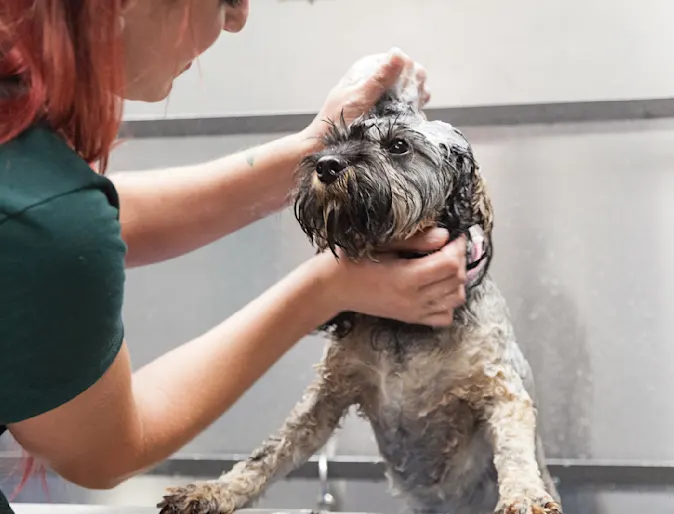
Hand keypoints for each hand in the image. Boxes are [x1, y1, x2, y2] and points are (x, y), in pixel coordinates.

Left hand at [304, 48, 430, 142]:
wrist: (327, 147)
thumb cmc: (336, 122)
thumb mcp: (358, 99)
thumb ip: (379, 79)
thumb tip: (399, 55)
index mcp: (369, 68)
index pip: (403, 61)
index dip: (410, 74)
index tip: (409, 90)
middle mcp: (378, 81)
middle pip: (411, 78)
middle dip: (414, 91)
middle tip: (407, 105)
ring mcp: (384, 98)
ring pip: (412, 95)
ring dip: (414, 105)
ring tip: (406, 116)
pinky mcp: (387, 115)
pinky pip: (408, 112)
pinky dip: (411, 117)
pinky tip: (407, 124)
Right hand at [315, 228, 466, 326]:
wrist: (333, 287)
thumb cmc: (352, 261)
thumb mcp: (382, 243)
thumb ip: (415, 240)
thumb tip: (444, 236)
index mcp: (407, 278)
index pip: (450, 264)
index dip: (457, 247)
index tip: (453, 235)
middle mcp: (414, 299)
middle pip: (457, 281)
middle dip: (459, 260)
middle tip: (448, 246)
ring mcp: (414, 311)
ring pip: (455, 299)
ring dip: (456, 281)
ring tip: (444, 264)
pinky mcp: (411, 318)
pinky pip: (444, 316)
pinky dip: (448, 302)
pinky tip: (437, 286)